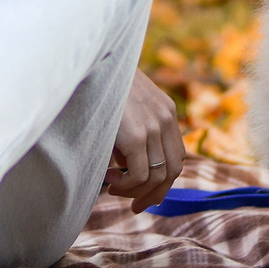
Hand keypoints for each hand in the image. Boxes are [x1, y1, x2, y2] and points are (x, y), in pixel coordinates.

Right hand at [104, 70, 183, 210]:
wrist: (91, 61)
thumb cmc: (101, 84)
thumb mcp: (125, 106)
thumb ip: (134, 131)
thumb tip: (125, 168)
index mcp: (166, 111)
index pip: (177, 156)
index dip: (164, 180)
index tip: (147, 194)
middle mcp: (166, 118)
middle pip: (174, 170)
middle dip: (155, 194)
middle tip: (135, 206)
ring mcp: (153, 127)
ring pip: (156, 177)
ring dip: (134, 190)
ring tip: (112, 187)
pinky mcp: (137, 135)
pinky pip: (140, 175)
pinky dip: (126, 185)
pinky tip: (109, 179)